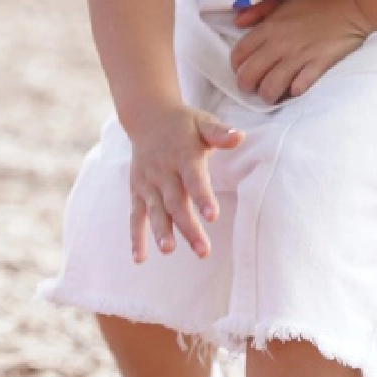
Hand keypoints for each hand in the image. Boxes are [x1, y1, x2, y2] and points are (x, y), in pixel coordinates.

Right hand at [128, 105, 243, 262]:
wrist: (148, 117)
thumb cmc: (184, 125)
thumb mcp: (203, 123)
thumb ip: (221, 133)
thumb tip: (240, 136)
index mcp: (183, 156)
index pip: (194, 179)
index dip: (203, 197)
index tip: (212, 216)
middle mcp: (164, 172)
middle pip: (176, 202)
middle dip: (188, 227)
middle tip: (202, 251)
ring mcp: (148, 183)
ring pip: (156, 211)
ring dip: (161, 231)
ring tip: (169, 250)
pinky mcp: (137, 192)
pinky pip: (136, 216)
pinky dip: (136, 237)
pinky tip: (140, 258)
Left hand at [231, 0, 371, 101]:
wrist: (351, 8)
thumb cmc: (317, 2)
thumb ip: (259, 9)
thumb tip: (237, 22)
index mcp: (269, 27)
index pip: (240, 53)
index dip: (236, 66)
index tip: (241, 69)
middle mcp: (279, 44)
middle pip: (249, 75)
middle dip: (246, 86)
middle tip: (253, 87)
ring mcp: (299, 57)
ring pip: (270, 87)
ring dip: (267, 94)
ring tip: (271, 94)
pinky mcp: (317, 66)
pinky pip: (298, 88)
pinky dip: (293, 92)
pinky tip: (293, 89)